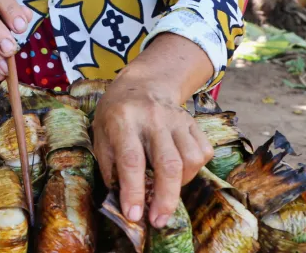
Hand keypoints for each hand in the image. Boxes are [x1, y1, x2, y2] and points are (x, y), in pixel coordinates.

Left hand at [92, 73, 212, 228]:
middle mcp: (152, 118)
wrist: (142, 85)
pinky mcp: (193, 122)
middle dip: (165, 198)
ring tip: (165, 190)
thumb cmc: (116, 116)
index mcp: (123, 120)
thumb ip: (111, 167)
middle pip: (167, 163)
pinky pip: (203, 152)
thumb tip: (124, 202)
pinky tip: (178, 173)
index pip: (131, 160)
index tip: (134, 215)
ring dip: (180, 184)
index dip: (133, 190)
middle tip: (159, 220)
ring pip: (190, 160)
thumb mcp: (101, 136)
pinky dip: (194, 170)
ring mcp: (176, 118)